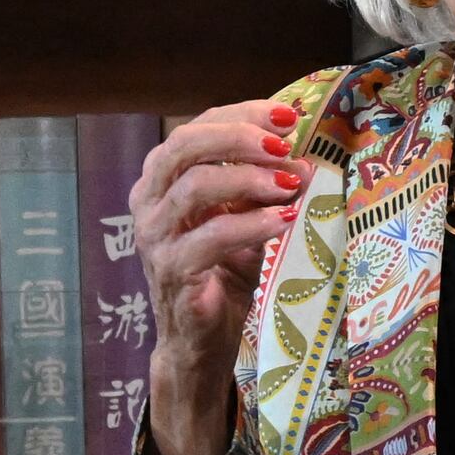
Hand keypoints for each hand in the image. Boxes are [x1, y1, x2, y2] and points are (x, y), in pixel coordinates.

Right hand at [132, 95, 304, 454]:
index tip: (287, 115)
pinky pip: (208, 238)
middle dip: (239, 137)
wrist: (201, 340)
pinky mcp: (171, 273)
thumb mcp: (245, 219)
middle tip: (284, 143)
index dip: (241, 115)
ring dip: (249, 180)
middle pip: (183, 146)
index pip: (196, 128)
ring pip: (194, 188)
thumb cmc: (222, 273)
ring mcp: (154, 238)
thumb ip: (262, 187)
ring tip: (291, 184)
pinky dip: (250, 225)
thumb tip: (304, 158)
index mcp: (162, 178)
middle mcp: (149, 201)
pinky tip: (284, 221)